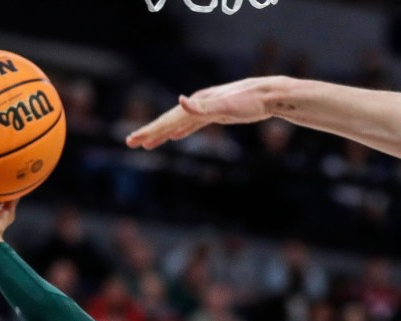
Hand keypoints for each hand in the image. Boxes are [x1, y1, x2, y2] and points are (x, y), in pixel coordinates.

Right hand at [126, 77, 278, 149]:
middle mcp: (198, 104)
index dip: (151, 131)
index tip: (134, 141)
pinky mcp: (216, 115)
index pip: (168, 120)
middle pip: (168, 121)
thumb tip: (180, 101)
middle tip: (131, 143)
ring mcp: (206, 109)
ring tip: (148, 143)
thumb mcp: (227, 106)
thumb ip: (203, 107)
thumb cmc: (250, 102)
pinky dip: (182, 131)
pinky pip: (192, 125)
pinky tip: (176, 136)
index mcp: (196, 104)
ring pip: (178, 124)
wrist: (270, 95)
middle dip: (150, 133)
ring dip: (162, 133)